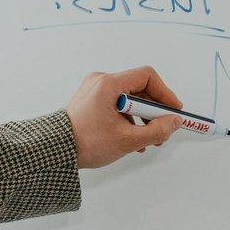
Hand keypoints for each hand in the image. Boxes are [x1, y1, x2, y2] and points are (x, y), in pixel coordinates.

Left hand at [65, 67, 182, 168]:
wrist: (55, 152)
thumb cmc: (85, 143)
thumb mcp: (128, 140)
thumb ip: (156, 130)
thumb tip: (174, 122)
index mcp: (108, 84)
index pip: (147, 77)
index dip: (165, 93)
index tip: (174, 111)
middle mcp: (101, 82)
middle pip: (139, 88)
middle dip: (154, 110)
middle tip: (163, 129)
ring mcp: (94, 91)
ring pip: (129, 98)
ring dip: (142, 118)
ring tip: (148, 140)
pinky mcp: (91, 101)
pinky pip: (117, 105)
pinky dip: (129, 119)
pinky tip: (133, 140)